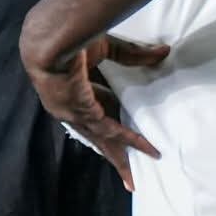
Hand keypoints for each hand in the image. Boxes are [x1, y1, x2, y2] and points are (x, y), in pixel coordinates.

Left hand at [21, 32, 168, 192]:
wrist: (51, 39)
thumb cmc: (72, 37)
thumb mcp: (106, 47)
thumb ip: (133, 54)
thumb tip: (163, 51)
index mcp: (71, 91)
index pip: (94, 113)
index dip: (111, 124)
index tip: (123, 135)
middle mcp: (70, 108)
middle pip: (97, 135)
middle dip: (113, 154)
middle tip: (128, 176)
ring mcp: (74, 113)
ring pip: (102, 139)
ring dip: (120, 157)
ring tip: (133, 177)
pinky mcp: (82, 112)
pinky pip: (110, 129)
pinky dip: (128, 139)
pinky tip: (144, 147)